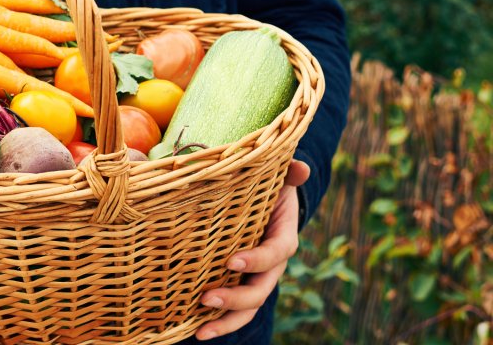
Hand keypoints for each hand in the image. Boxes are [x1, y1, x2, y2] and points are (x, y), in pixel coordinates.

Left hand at [194, 159, 310, 340]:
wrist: (265, 201)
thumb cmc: (268, 187)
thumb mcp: (279, 177)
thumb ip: (288, 173)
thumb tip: (299, 168)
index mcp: (283, 236)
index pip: (276, 252)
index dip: (258, 260)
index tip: (232, 261)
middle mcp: (272, 263)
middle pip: (261, 289)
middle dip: (236, 298)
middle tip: (207, 298)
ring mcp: (257, 277)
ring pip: (248, 307)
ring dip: (226, 320)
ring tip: (200, 329)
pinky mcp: (241, 283)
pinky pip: (235, 309)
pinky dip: (218, 323)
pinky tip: (196, 331)